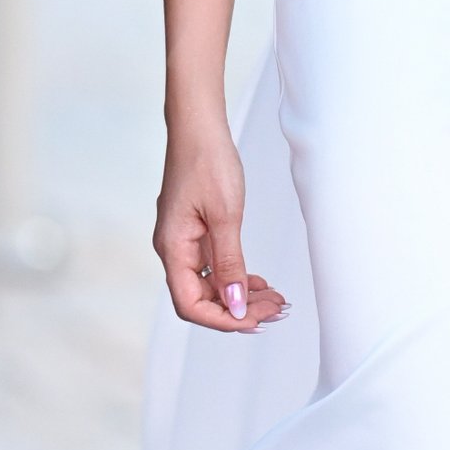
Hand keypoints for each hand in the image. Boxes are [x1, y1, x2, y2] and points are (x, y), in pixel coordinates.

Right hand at [155, 123, 287, 332]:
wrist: (199, 129)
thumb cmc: (208, 163)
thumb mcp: (226, 215)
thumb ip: (230, 263)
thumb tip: (234, 304)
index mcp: (173, 248)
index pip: (191, 304)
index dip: (222, 319)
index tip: (254, 321)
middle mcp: (173, 250)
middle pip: (202, 299)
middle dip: (239, 310)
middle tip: (277, 310)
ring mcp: (184, 242)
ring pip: (211, 285)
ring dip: (241, 296)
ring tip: (275, 299)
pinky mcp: (194, 233)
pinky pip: (214, 267)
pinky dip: (236, 277)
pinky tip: (258, 282)